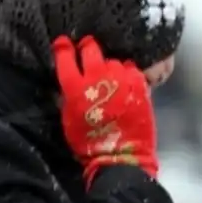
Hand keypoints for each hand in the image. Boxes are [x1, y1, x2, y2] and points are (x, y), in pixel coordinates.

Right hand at [52, 35, 157, 185]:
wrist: (120, 158)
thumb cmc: (89, 144)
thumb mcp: (69, 118)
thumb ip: (68, 95)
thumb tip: (69, 79)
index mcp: (74, 87)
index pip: (65, 55)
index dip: (62, 47)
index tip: (63, 44)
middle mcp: (97, 77)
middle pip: (91, 48)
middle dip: (88, 48)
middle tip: (88, 53)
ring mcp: (120, 78)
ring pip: (112, 60)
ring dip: (109, 67)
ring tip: (110, 79)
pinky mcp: (139, 84)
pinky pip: (130, 69)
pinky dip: (126, 75)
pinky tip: (124, 86)